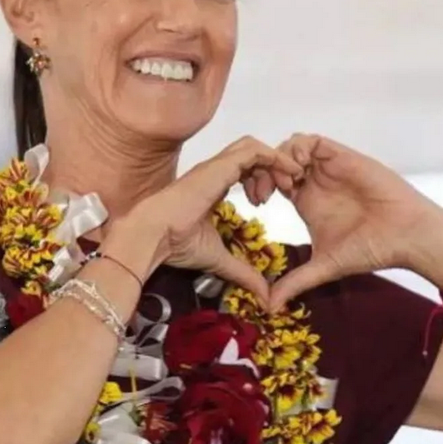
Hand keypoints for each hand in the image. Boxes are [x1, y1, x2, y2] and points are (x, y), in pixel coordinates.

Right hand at [125, 136, 303, 297]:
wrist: (152, 236)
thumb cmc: (175, 245)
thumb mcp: (220, 259)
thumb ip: (243, 272)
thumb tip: (264, 294)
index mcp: (213, 187)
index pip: (244, 171)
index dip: (264, 179)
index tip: (276, 200)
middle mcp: (215, 172)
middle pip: (252, 156)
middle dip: (275, 168)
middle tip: (288, 190)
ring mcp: (217, 166)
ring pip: (254, 148)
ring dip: (277, 162)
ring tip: (290, 184)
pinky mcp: (220, 166)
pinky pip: (254, 151)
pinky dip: (275, 157)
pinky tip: (287, 175)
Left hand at [252, 134, 442, 311]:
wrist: (406, 234)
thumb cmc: (372, 248)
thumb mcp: (325, 266)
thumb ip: (296, 282)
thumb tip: (268, 308)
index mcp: (307, 202)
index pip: (273, 182)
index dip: (259, 187)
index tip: (256, 204)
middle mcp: (316, 182)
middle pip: (277, 160)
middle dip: (263, 169)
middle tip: (263, 191)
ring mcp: (328, 167)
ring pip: (291, 146)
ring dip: (280, 158)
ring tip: (284, 182)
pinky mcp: (343, 157)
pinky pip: (312, 141)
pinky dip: (298, 149)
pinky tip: (298, 171)